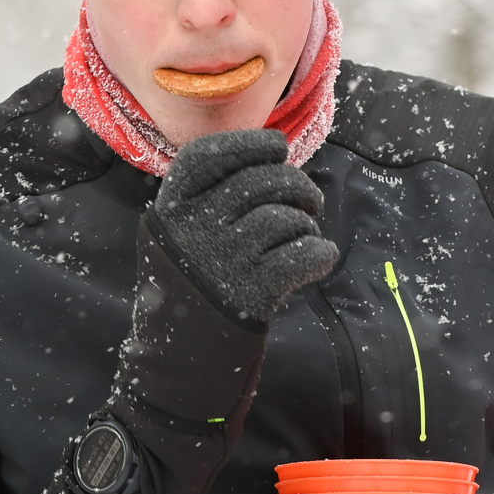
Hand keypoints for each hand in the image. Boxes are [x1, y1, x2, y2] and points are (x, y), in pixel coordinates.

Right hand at [150, 129, 337, 324]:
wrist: (184, 349)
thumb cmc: (194, 278)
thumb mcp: (180, 230)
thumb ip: (213, 193)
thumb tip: (275, 157)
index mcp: (172, 206)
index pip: (207, 156)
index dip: (249, 143)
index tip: (278, 148)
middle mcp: (194, 228)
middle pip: (258, 182)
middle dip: (296, 185)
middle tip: (311, 201)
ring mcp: (223, 259)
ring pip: (284, 218)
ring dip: (306, 224)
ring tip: (305, 236)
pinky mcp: (252, 292)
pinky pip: (302, 255)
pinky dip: (321, 253)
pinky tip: (320, 257)